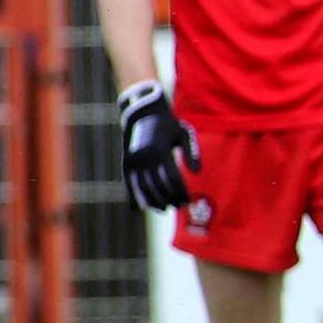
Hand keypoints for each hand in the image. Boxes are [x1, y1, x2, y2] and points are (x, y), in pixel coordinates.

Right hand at [118, 82, 199, 211]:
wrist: (143, 113)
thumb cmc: (169, 125)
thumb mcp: (184, 134)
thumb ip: (192, 152)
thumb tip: (197, 173)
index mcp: (160, 150)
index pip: (172, 178)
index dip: (180, 192)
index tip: (188, 200)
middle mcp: (144, 156)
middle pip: (158, 185)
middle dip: (169, 198)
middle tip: (180, 206)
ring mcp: (133, 160)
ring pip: (142, 187)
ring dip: (153, 201)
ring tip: (164, 209)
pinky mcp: (125, 163)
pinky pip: (129, 183)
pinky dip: (135, 196)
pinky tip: (143, 207)